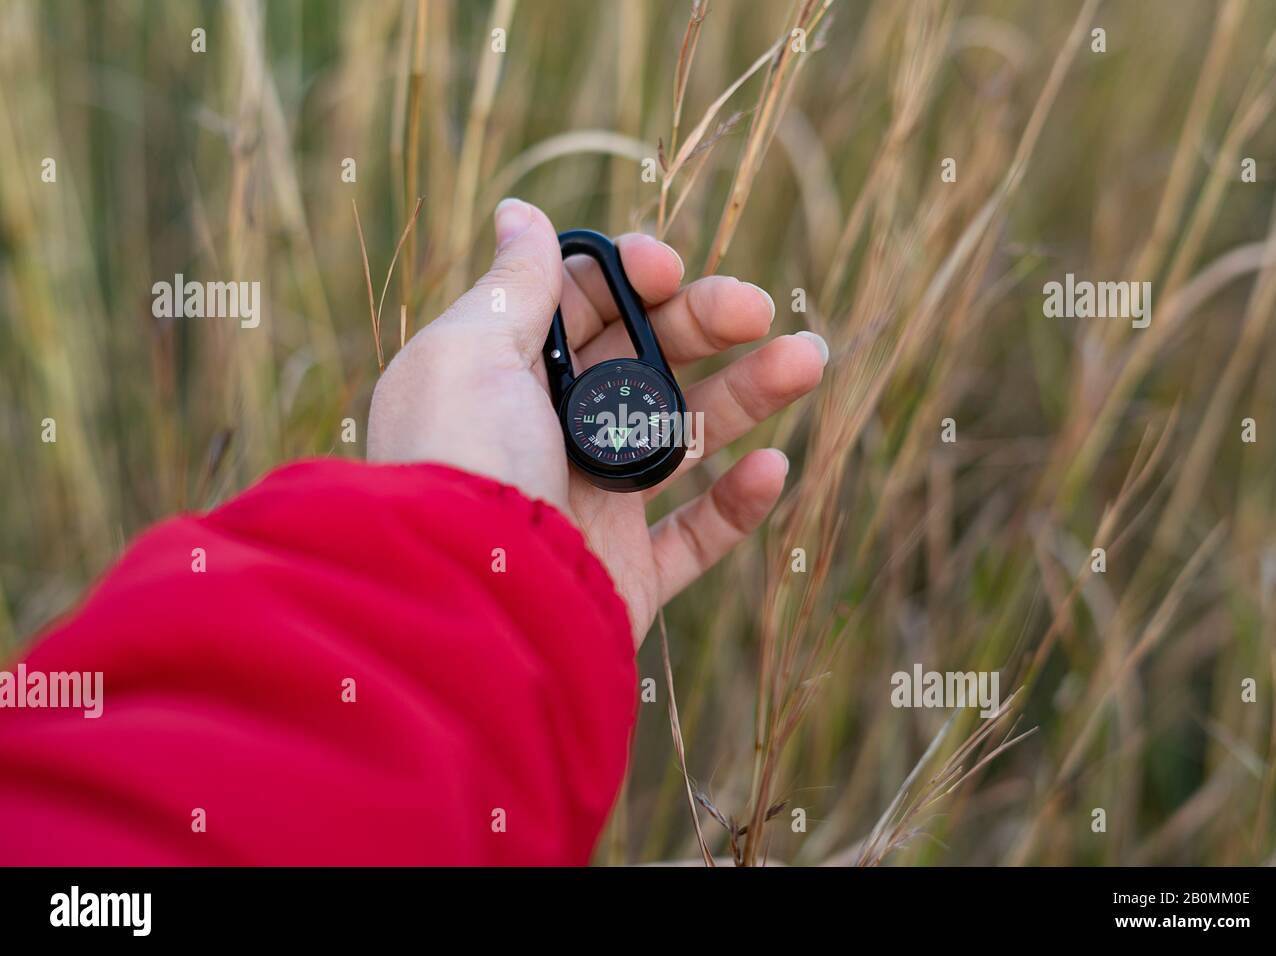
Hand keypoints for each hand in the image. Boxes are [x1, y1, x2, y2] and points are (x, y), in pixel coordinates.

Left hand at [367, 199, 826, 644]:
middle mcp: (548, 436)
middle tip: (759, 310)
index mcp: (506, 377)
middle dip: (705, 324)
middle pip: (644, 362)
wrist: (465, 603)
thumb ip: (511, 287)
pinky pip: (695, 536)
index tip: (664, 269)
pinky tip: (771, 466)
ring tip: (809, 358)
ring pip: (684, 440)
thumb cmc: (457, 463)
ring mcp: (591, 506)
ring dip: (749, 397)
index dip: (628, 278)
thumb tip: (520, 214)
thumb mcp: (470, 353)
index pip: (580, 307)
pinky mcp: (626, 576)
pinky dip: (739, 504)